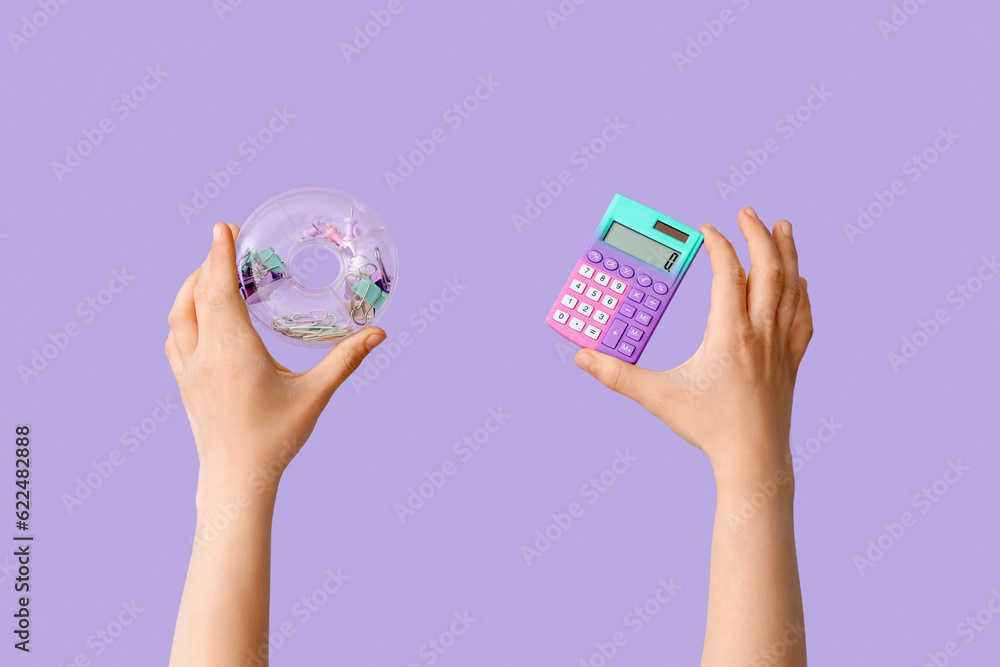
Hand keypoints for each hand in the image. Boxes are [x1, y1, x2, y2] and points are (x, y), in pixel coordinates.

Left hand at [164, 222, 384, 497]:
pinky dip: (185, 314)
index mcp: (235, 352)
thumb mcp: (315, 395)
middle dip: (208, 262)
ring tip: (212, 271)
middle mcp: (205, 355)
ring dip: (192, 286)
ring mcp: (189, 370)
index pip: (219, 290)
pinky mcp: (184, 383)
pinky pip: (175, 336)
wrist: (235, 480)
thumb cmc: (276, 438)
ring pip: (179, 314)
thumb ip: (346, 360)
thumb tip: (378, 333)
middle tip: (226, 241)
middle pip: (196, 294)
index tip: (222, 227)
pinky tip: (199, 314)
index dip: (218, 255)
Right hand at [575, 208, 812, 478]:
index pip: (727, 274)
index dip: (717, 245)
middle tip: (748, 212)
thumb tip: (583, 357)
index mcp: (729, 334)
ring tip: (782, 227)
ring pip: (792, 287)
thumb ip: (617, 374)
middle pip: (768, 269)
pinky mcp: (792, 362)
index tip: (705, 229)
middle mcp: (760, 333)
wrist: (754, 459)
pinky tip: (802, 281)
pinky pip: (803, 317)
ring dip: (787, 253)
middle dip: (758, 235)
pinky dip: (803, 292)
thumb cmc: (707, 427)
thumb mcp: (657, 397)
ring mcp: (781, 346)